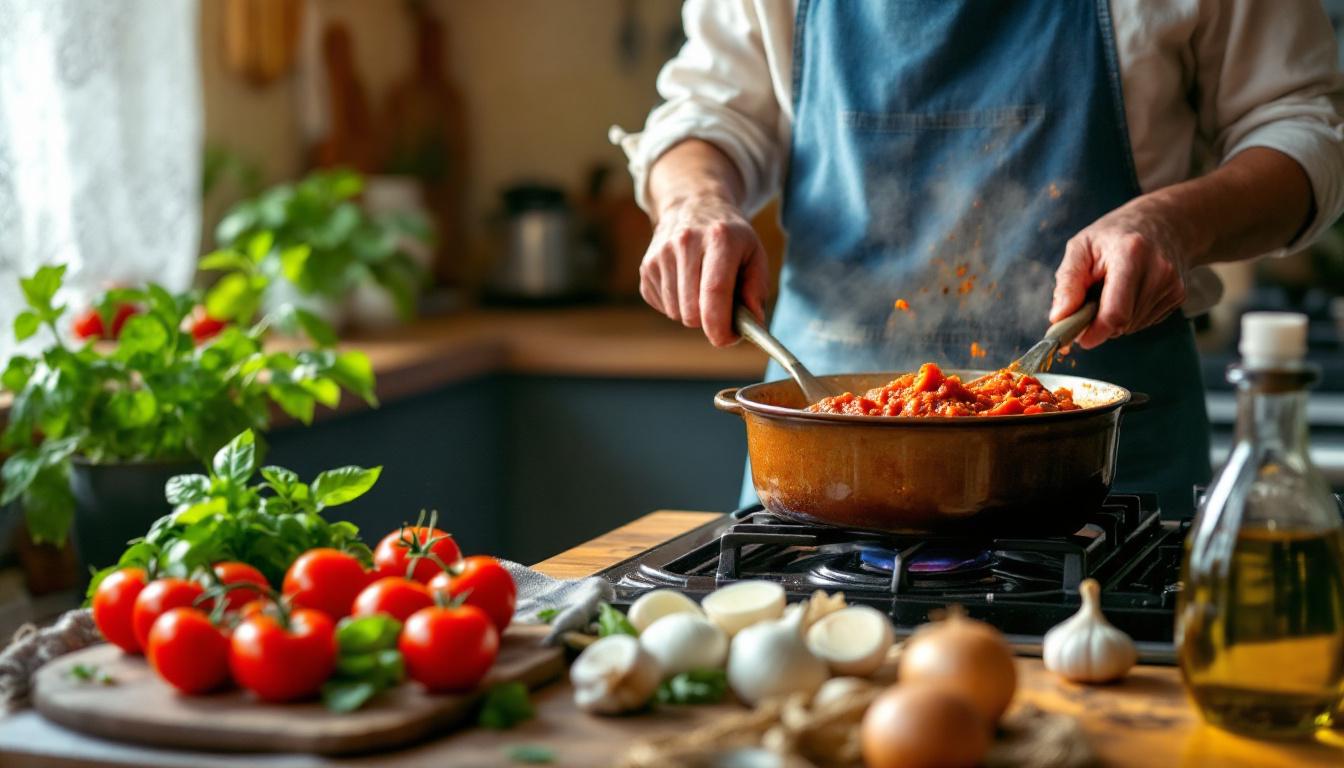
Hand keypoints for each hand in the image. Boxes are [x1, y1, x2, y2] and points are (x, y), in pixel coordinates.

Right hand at [641, 194, 769, 346]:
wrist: (694, 206)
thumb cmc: (730, 237)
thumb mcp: (754, 253)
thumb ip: (757, 290)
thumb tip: (752, 324)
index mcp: (720, 238)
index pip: (715, 291)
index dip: (720, 325)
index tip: (727, 339)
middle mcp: (686, 243)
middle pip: (692, 311)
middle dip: (708, 321)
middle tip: (721, 310)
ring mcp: (661, 254)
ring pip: (676, 313)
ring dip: (692, 312)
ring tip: (702, 288)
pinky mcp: (646, 266)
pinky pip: (662, 306)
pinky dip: (676, 305)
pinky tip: (685, 283)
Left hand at [1050, 195, 1196, 348]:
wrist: (1165, 220)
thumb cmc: (1114, 234)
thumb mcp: (1081, 246)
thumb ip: (1068, 282)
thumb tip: (1058, 318)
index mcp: (1130, 255)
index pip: (1115, 313)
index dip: (1094, 332)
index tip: (1078, 337)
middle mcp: (1158, 271)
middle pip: (1122, 323)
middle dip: (1099, 321)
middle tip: (1090, 299)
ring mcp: (1173, 285)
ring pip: (1132, 326)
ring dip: (1114, 318)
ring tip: (1113, 288)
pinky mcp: (1179, 296)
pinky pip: (1144, 321)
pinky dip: (1130, 314)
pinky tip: (1130, 291)